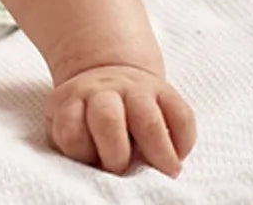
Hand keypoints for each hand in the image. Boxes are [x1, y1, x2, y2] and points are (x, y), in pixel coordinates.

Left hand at [44, 65, 195, 177]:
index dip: (82, 152)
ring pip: (148, 119)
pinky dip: (183, 142)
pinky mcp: (166, 91)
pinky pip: (182, 116)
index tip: (92, 162)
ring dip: (158, 153)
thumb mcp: (69, 123)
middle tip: (124, 172)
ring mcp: (136, 89)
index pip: (71, 131)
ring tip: (165, 172)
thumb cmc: (87, 116)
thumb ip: (76, 145)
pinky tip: (176, 154)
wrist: (107, 77)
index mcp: (73, 100)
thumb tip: (96, 175)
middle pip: (107, 120)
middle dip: (117, 155)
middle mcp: (103, 91)